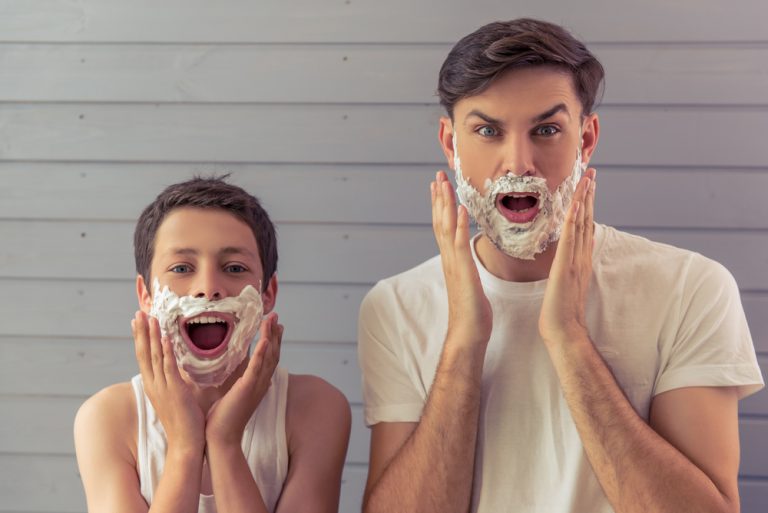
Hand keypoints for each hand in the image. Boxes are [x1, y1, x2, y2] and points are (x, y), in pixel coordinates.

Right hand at [132, 311, 205, 450]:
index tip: (138, 321)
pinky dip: (167, 351)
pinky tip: (165, 338)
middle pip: (144, 353)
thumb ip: (176, 380)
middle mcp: (154, 385)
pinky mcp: (175, 391)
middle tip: (138, 313)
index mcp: (153, 385)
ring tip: (150, 318)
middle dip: (141, 332)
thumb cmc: (184, 420)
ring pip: (154, 356)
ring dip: (152, 336)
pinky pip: (169, 367)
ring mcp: (163, 387)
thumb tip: (181, 367)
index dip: (140, 338)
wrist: (186, 442)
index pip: (144, 357)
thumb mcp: (177, 395)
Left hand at [205, 313, 282, 446]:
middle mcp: (261, 383)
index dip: (273, 341)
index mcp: (257, 384)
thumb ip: (238, 383)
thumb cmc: (222, 419)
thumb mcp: (232, 395)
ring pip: (268, 357)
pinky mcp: (248, 388)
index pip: (268, 358)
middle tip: (276, 316)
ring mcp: (256, 386)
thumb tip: (239, 374)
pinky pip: (257, 367)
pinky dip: (262, 352)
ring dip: (271, 336)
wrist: (220, 438)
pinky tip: (265, 339)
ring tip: (271, 320)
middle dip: (275, 334)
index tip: (274, 326)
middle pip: (273, 354)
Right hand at [431, 171, 492, 347]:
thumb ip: (467, 268)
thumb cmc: (472, 313)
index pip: (443, 227)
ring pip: (447, 228)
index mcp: (451, 260)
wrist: (467, 333)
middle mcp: (448, 259)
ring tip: (443, 183)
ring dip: (445, 204)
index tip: (439, 187)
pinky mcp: (463, 271)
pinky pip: (461, 244)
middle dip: (438, 198)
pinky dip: (460, 225)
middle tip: (436, 175)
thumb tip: (468, 260)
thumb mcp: (470, 284)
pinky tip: (462, 208)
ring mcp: (454, 264)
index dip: (440, 206)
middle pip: (440, 222)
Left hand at [539, 168, 596, 345]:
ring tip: (587, 179)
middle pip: (587, 219)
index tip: (589, 185)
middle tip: (592, 172)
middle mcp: (581, 257)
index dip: (587, 204)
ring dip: (584, 200)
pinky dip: (573, 221)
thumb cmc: (561, 310)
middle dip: (589, 195)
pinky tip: (575, 205)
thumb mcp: (567, 281)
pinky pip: (570, 239)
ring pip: (581, 225)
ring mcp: (575, 261)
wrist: (563, 330)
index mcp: (580, 259)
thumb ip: (573, 264)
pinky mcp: (565, 267)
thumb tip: (580, 247)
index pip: (585, 226)